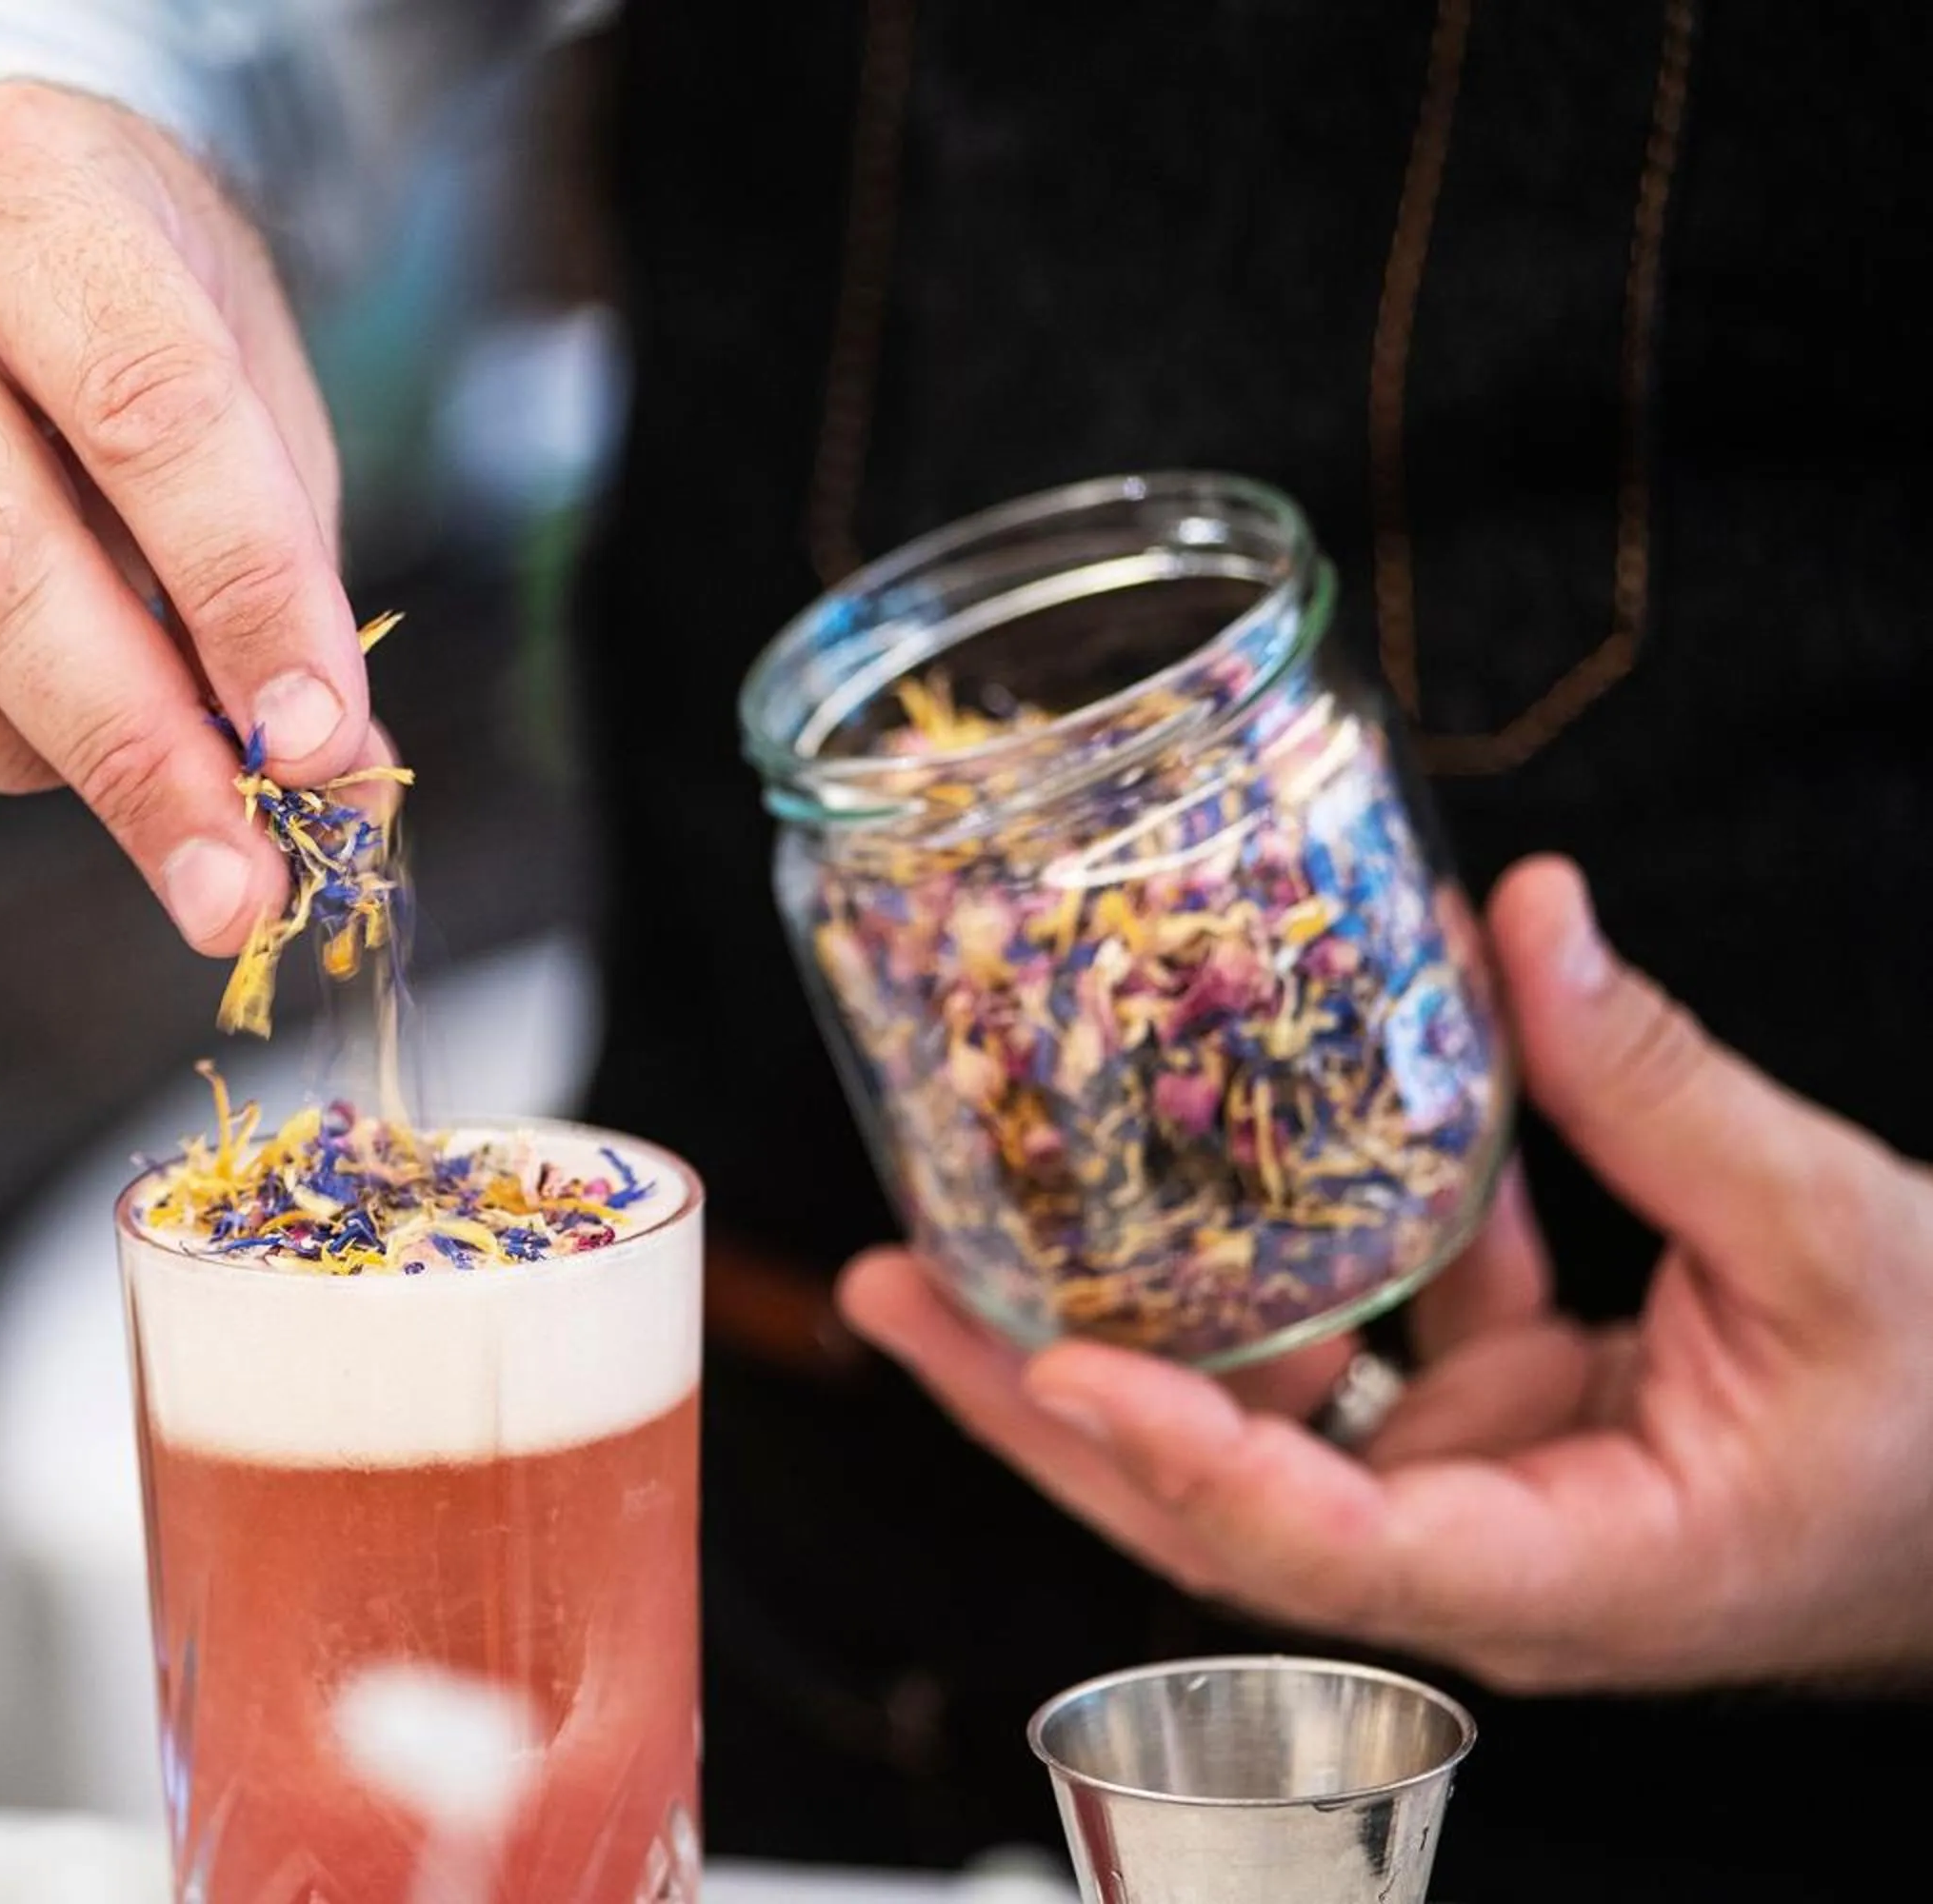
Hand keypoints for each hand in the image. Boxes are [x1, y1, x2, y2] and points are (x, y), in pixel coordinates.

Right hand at [0, 81, 374, 951]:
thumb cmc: (100, 319)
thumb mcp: (232, 372)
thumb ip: (278, 561)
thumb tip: (323, 770)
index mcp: (20, 190)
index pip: (147, 410)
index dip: (245, 597)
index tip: (318, 747)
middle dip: (130, 752)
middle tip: (233, 882)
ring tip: (75, 746)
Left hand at [839, 855, 1932, 1693]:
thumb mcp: (1838, 1238)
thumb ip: (1665, 1089)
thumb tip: (1532, 919)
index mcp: (1571, 1571)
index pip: (1328, 1546)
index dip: (1178, 1454)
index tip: (1049, 1361)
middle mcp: (1485, 1554)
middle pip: (1215, 1502)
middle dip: (1037, 1407)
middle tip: (893, 1293)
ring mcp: (1475, 1488)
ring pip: (1257, 1422)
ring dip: (1124, 1321)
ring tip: (969, 1224)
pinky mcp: (1492, 1422)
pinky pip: (1358, 1342)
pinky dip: (1292, 1250)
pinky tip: (1215, 1146)